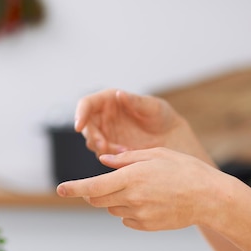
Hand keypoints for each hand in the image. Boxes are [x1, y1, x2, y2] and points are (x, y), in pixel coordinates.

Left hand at [56, 147, 232, 230]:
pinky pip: (127, 219)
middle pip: (98, 200)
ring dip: (115, 199)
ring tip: (140, 188)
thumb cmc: (183, 169)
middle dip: (93, 192)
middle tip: (103, 183)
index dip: (74, 188)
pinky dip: (129, 210)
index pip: (93, 186)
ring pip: (112, 209)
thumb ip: (126, 158)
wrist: (209, 197)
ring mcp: (139, 215)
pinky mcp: (147, 226)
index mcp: (131, 178)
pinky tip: (148, 200)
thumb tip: (104, 160)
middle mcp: (132, 198)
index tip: (60, 189)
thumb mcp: (155, 154)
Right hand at [74, 89, 193, 156]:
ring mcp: (106, 134)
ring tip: (124, 151)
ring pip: (93, 142)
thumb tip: (119, 94)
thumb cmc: (162, 116)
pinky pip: (104, 154)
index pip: (86, 104)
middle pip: (86, 126)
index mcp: (109, 99)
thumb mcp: (153, 107)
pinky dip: (112, 156)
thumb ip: (136, 101)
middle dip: (92, 136)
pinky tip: (127, 155)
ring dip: (103, 148)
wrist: (171, 137)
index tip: (79, 126)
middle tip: (103, 146)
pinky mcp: (110, 149)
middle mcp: (103, 116)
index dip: (80, 113)